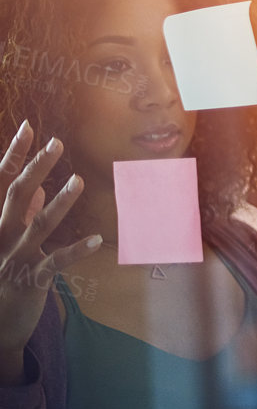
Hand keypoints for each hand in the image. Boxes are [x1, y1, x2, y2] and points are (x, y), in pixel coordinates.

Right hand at [0, 123, 97, 378]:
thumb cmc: (2, 278)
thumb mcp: (6, 241)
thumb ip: (20, 214)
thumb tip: (35, 188)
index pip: (1, 181)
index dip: (13, 154)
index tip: (28, 127)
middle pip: (14, 195)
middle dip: (36, 168)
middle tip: (57, 143)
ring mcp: (12, 258)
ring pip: (37, 226)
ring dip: (59, 202)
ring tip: (79, 181)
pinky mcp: (29, 281)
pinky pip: (54, 262)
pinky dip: (75, 250)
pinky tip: (95, 238)